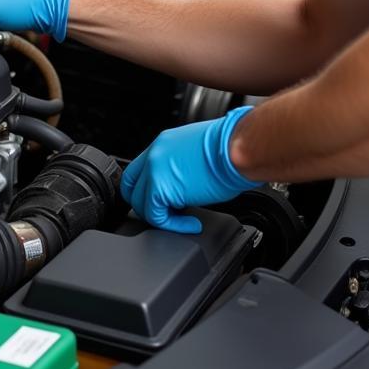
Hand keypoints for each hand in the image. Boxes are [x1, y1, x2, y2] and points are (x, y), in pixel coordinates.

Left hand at [120, 106, 261, 232]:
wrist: (236, 148)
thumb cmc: (229, 147)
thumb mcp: (198, 151)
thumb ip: (182, 165)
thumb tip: (184, 184)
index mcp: (163, 143)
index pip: (139, 169)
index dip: (145, 188)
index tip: (159, 200)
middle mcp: (154, 154)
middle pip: (132, 187)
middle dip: (146, 204)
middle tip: (167, 213)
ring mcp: (154, 171)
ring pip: (141, 204)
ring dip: (162, 216)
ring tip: (185, 219)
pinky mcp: (160, 188)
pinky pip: (156, 215)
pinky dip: (172, 225)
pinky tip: (191, 223)